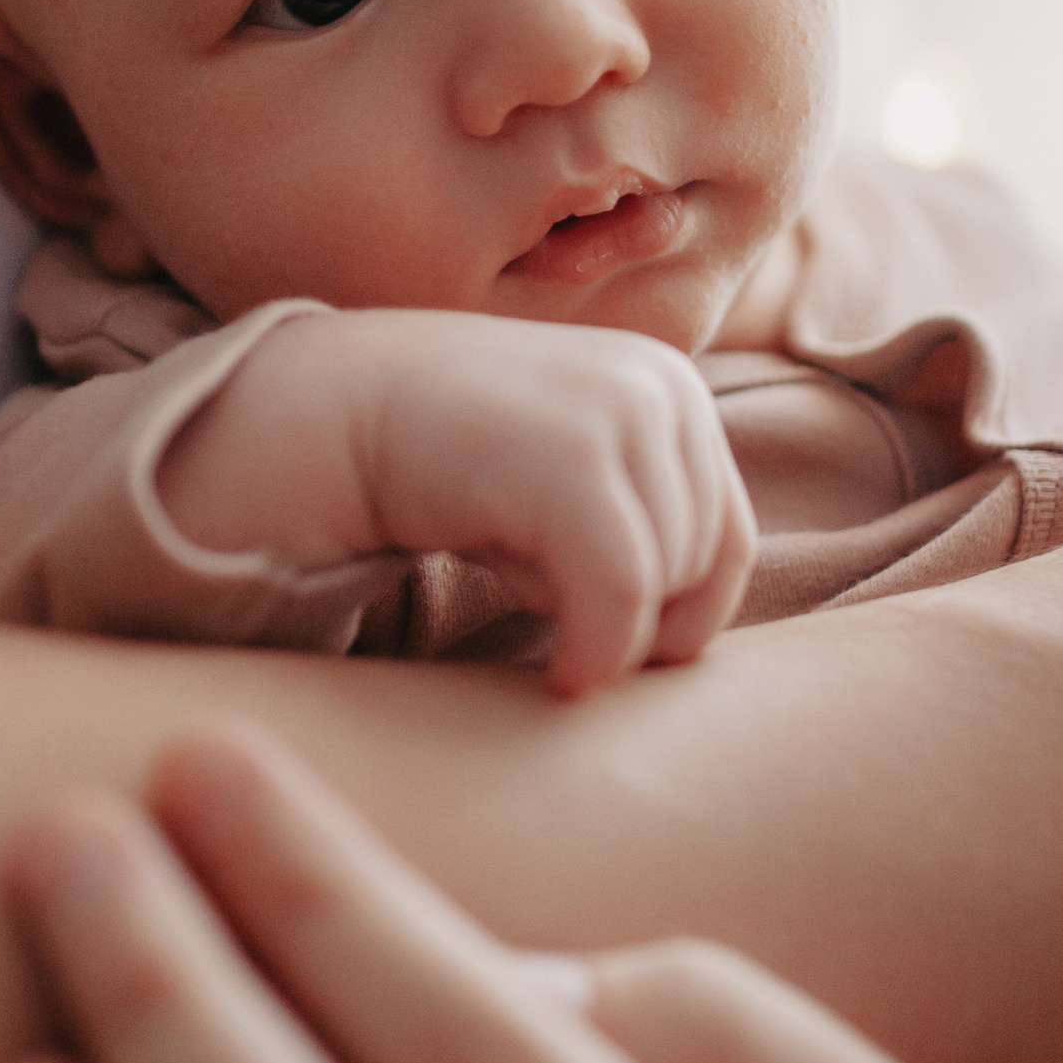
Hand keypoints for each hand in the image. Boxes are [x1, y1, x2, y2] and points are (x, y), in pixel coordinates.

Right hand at [158, 308, 756, 695]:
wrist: (335, 411)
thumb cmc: (449, 464)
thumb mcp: (570, 473)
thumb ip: (638, 517)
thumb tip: (696, 642)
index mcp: (671, 388)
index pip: (727, 539)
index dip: (682, 617)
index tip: (611, 646)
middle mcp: (663, 388)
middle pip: (700, 567)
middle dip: (631, 613)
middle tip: (535, 592)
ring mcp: (622, 415)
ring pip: (666, 588)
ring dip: (597, 620)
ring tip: (513, 574)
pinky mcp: (573, 460)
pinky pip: (625, 597)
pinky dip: (599, 654)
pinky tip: (560, 674)